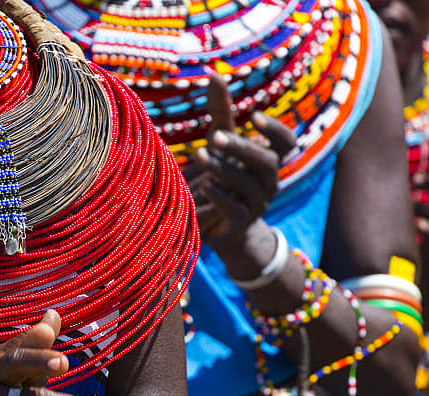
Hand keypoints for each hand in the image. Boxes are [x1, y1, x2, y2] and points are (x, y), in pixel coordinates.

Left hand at [190, 72, 295, 257]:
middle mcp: (267, 181)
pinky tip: (204, 185)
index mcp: (267, 160)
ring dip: (225, 169)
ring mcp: (255, 204)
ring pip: (249, 185)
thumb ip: (220, 112)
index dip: (276, 131)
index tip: (255, 116)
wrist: (219, 228)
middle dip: (242, 148)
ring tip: (200, 155)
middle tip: (215, 136)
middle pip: (267, 162)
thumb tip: (213, 73)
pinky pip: (235, 210)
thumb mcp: (221, 144)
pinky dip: (220, 196)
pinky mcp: (238, 224)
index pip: (288, 144)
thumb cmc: (222, 177)